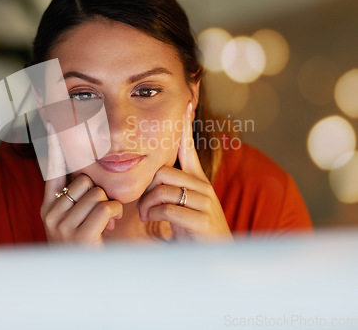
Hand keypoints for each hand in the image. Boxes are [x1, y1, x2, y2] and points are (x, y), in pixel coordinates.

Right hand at [40, 122, 122, 246]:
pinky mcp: (78, 236)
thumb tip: (90, 176)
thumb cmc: (85, 246)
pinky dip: (114, 213)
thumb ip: (78, 197)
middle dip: (98, 194)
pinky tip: (110, 225)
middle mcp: (50, 213)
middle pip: (85, 181)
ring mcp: (61, 226)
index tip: (52, 118)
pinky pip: (104, 207)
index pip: (51, 169)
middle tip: (99, 212)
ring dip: (108, 206)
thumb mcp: (75, 220)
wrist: (83, 283)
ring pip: (97, 193)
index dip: (54, 145)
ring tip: (103, 222)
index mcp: (48, 206)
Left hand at [137, 101, 232, 241]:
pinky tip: (153, 222)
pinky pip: (168, 210)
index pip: (189, 147)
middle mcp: (203, 186)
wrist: (215, 256)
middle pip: (162, 172)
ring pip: (162, 191)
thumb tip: (151, 176)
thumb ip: (170, 188)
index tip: (186, 102)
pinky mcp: (202, 220)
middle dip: (146, 189)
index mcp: (197, 179)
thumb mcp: (182, 203)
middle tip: (143, 206)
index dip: (185, 126)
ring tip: (146, 215)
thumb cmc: (192, 228)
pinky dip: (154, 216)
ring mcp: (204, 202)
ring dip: (147, 206)